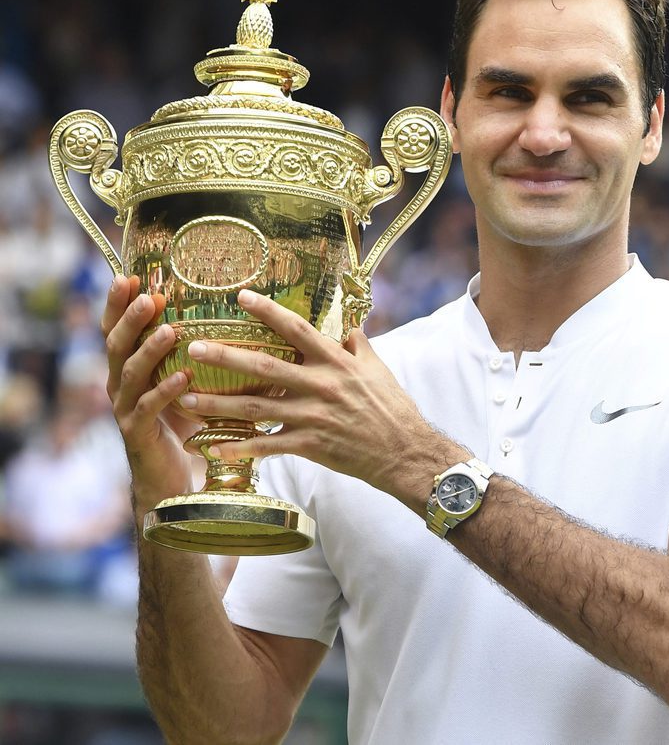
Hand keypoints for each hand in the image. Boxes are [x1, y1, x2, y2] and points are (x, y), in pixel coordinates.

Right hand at [102, 275, 198, 515]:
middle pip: (116, 345)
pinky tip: (183, 378)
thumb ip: (191, 354)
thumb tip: (227, 316)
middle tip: (146, 296)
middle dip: (129, 318)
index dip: (118, 304)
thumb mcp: (184, 383)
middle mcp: (121, 385)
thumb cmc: (182, 424)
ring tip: (169, 331)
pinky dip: (166, 391)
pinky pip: (149, 408)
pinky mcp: (139, 433)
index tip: (128, 275)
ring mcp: (126, 409)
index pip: (115, 330)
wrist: (168, 480)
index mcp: (128, 369)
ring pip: (130, 374)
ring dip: (150, 350)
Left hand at [175, 289, 446, 505]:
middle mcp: (321, 385)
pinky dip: (240, 448)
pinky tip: (214, 448)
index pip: (296, 329)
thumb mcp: (378, 368)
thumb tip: (348, 328)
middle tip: (193, 347)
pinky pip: (267, 446)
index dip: (267, 311)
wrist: (405, 451)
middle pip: (264, 367)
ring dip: (217, 405)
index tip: (240, 297)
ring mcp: (313, 416)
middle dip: (225, 357)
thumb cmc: (393, 407)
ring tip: (185, 400)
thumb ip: (359, 346)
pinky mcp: (310, 445)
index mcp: (336, 361)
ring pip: (256, 408)